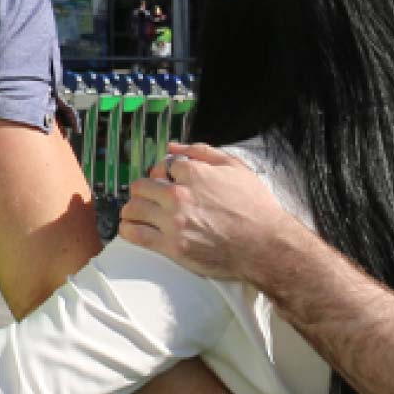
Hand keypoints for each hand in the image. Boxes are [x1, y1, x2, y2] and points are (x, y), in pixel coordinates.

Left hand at [121, 142, 289, 282]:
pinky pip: (136, 234)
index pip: (162, 166)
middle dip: (144, 190)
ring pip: (133, 208)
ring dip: (132, 209)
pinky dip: (128, 229)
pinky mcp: (172, 246)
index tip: (167, 182)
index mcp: (193, 174)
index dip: (164, 174)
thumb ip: (201, 151)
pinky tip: (131, 228)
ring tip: (138, 213)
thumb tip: (172, 146)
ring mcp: (174, 222)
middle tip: (150, 198)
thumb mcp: (235, 167)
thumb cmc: (254, 206)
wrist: (265, 244)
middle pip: (141, 186)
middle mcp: (179, 195)